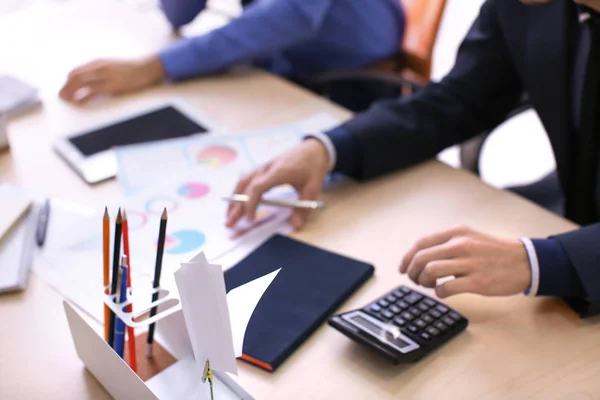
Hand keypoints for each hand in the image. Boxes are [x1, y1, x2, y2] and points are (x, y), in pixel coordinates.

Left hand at [59, 56, 165, 103]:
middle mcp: (99, 67)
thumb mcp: (115, 68)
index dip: (68, 81)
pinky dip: (83, 98)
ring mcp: (105, 76)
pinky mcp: (112, 85)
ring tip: (67, 101)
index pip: (76, 71)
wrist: (150, 68)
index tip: (65, 89)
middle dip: (66, 87)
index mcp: (99, 62)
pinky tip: (79, 103)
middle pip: (75, 77)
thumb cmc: (135, 70)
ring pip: (80, 83)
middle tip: (61, 97)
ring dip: (71, 93)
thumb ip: (104, 72)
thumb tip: (95, 82)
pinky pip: (92, 92)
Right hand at [226, 138, 329, 229]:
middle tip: (229, 223)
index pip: (257, 188)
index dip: (251, 203)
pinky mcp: (262, 168)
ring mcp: (263, 167)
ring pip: (242, 182)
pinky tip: (236, 201)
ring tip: (228, 214)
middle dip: (236, 206)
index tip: (250, 218)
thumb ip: (303, 208)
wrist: (313, 149)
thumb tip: (296, 225)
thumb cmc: (313, 167)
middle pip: (245, 187)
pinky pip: (246, 179)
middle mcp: (266, 168)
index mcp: (278, 172)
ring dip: (234, 198)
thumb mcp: (312, 188)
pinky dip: (239, 191)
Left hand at [399, 226, 530, 298]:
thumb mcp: (470, 237)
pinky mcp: (477, 281)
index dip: (407, 258)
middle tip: (415, 280)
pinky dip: (439, 292)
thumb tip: (422, 256)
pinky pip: (446, 288)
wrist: (525, 261)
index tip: (403, 268)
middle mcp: (461, 245)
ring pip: (430, 271)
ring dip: (423, 282)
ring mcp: (469, 263)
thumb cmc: (495, 251)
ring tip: (430, 285)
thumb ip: (447, 243)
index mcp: (457, 233)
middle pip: (421, 258)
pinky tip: (443, 292)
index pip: (421, 243)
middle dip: (412, 271)